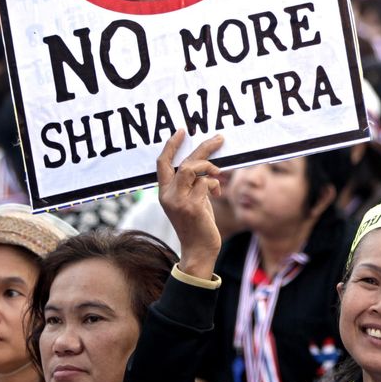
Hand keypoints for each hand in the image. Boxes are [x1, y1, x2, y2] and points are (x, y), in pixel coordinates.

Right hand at [157, 130, 223, 278]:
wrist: (198, 250)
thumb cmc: (197, 224)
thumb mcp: (191, 201)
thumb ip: (193, 184)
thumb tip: (205, 165)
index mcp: (164, 193)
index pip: (162, 164)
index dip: (171, 145)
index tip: (181, 131)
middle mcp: (168, 195)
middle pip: (182, 162)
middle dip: (203, 148)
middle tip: (218, 139)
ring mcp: (178, 201)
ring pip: (192, 169)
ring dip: (209, 167)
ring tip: (218, 172)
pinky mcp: (192, 207)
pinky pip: (205, 183)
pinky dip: (215, 184)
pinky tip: (218, 193)